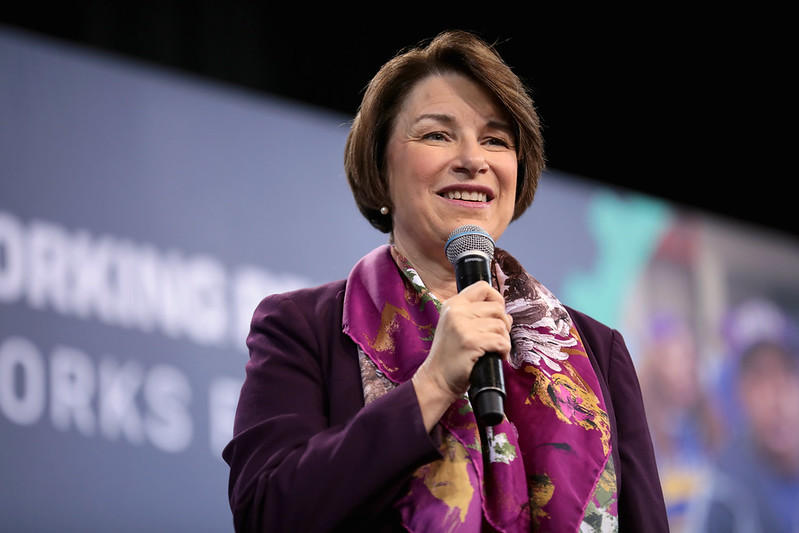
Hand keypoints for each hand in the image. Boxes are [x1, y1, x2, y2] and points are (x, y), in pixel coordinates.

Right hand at [412, 281, 511, 429]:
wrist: (436, 379)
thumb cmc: (450, 355)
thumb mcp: (455, 326)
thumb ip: (474, 314)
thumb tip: (505, 313)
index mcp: (453, 304)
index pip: (483, 287)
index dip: (497, 298)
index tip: (497, 315)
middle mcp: (456, 311)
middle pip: (497, 308)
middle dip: (504, 324)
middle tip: (497, 338)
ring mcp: (463, 326)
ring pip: (501, 325)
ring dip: (504, 340)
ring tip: (494, 349)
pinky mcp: (471, 342)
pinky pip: (501, 341)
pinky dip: (504, 351)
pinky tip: (496, 356)